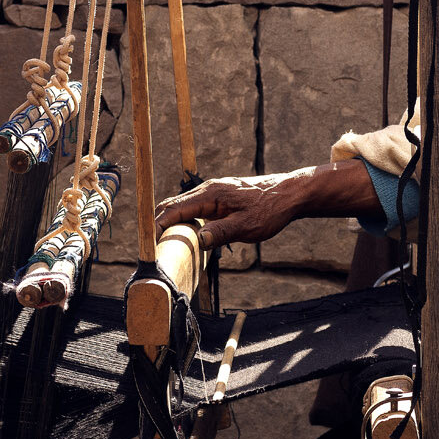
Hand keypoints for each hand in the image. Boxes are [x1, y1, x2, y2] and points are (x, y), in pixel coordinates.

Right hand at [155, 160, 381, 248]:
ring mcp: (213, 193)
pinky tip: (185, 234)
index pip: (174, 209)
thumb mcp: (247, 226)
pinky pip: (194, 208)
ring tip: (162, 243)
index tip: (149, 243)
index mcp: (210, 195)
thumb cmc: (270, 209)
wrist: (289, 194)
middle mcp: (208, 190)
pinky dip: (183, 220)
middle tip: (151, 247)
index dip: (158, 225)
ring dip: (170, 222)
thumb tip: (198, 240)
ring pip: (183, 207)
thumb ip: (222, 233)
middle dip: (158, 224)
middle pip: (173, 206)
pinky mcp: (219, 198)